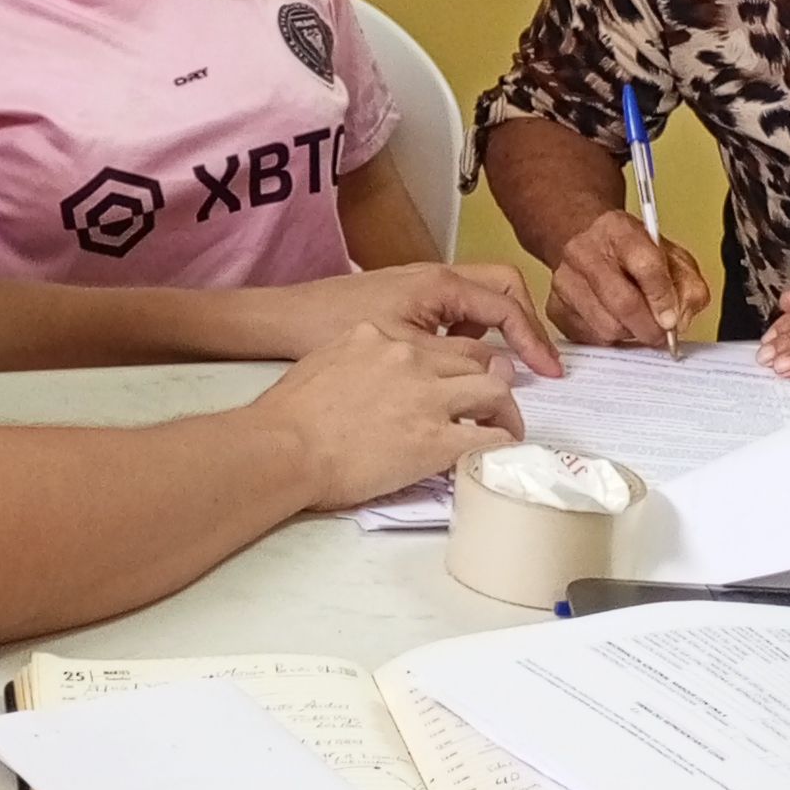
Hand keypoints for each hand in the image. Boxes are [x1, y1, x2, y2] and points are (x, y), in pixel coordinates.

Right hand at [268, 323, 523, 509]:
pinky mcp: (435, 439)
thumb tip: (365, 378)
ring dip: (504, 409)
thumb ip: (355, 360)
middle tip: (491, 403)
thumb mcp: (322, 363)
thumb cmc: (287, 417)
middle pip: (473, 359)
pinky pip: (488, 437)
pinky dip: (502, 443)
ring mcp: (427, 397)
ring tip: (505, 428)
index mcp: (380, 336)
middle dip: (489, 379)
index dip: (453, 362)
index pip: (435, 341)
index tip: (455, 379)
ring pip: (493, 389)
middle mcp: (410, 357)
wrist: (284, 447)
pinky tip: (502, 452)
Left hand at [272, 262, 562, 380]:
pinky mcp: (406, 300)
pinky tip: (451, 367)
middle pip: (503, 289)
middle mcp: (436, 276)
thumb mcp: (403, 350)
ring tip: (498, 371)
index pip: (507, 305)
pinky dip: (467, 334)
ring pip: (478, 301)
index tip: (550, 373)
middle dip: (526, 324)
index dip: (534, 340)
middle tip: (539, 364)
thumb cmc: (334, 328)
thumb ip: (456, 358)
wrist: (284, 319)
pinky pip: (454, 311)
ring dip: (496, 330)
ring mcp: (421, 285)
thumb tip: (501, 370)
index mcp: (441, 283)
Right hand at [546, 210, 709, 351]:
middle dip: (649, 327)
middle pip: (623, 302)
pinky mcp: (555, 306)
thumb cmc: (631, 252)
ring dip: (630, 334)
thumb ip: (687, 285)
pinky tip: (616, 322)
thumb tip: (680, 319)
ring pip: (606, 327)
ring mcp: (565, 280)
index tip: (672, 319)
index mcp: (619, 229)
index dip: (663, 297)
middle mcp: (585, 251)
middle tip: (661, 334)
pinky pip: (589, 338)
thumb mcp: (670, 255)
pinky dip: (610, 338)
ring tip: (638, 323)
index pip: (646, 265)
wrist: (586, 242)